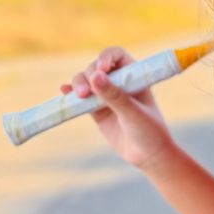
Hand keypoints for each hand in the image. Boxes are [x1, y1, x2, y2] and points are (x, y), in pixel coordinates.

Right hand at [60, 45, 174, 170]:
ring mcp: (106, 96)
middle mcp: (119, 82)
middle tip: (85, 92)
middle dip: (88, 75)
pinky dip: (70, 94)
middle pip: (96, 67)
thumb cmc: (150, 132)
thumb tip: (95, 77)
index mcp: (135, 76)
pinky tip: (64, 91)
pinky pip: (80, 99)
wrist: (148, 157)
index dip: (106, 57)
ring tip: (79, 96)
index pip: (117, 56)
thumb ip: (115, 96)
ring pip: (85, 81)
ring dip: (78, 84)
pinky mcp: (96, 110)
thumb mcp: (134, 114)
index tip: (101, 68)